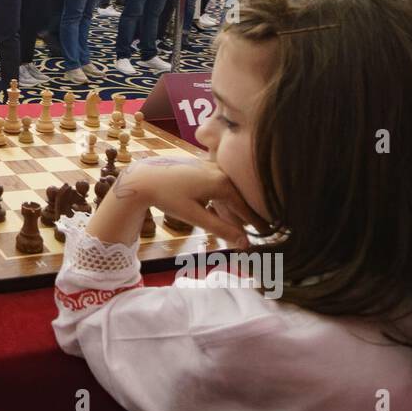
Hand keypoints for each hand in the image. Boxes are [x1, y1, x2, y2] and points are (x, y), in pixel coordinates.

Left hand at [91, 158, 264, 247]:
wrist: (143, 178)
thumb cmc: (168, 197)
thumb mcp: (195, 217)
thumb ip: (221, 229)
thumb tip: (244, 243)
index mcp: (222, 183)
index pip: (246, 207)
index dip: (256, 223)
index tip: (268, 234)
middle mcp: (220, 171)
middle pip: (238, 199)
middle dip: (245, 217)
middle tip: (258, 232)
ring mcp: (211, 167)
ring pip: (228, 193)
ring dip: (231, 210)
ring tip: (239, 226)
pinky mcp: (202, 167)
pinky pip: (218, 186)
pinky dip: (220, 201)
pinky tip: (217, 211)